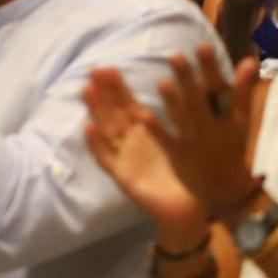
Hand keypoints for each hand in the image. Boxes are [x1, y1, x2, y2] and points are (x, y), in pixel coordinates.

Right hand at [83, 65, 206, 233]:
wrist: (188, 210)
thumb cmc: (190, 176)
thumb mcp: (190, 143)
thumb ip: (187, 119)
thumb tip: (186, 92)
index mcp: (146, 132)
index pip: (127, 104)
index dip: (118, 87)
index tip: (110, 67)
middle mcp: (131, 142)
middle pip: (113, 112)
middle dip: (104, 91)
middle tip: (95, 69)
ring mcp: (124, 157)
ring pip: (105, 128)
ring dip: (95, 110)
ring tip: (86, 89)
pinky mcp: (122, 176)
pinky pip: (106, 158)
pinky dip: (95, 144)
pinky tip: (89, 128)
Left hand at [150, 45, 261, 216]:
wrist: (223, 187)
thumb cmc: (230, 145)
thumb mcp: (241, 119)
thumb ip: (242, 90)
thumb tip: (248, 60)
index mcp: (229, 117)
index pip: (220, 88)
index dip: (211, 69)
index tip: (202, 46)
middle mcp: (213, 127)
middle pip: (199, 101)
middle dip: (188, 79)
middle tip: (176, 55)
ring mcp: (195, 141)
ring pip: (183, 119)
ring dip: (173, 101)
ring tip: (162, 81)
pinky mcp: (179, 154)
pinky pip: (167, 140)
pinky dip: (157, 128)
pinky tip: (143, 114)